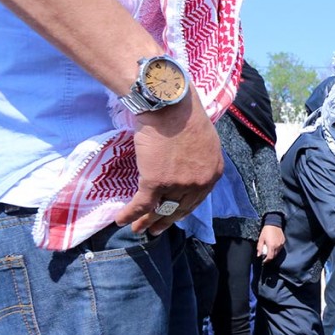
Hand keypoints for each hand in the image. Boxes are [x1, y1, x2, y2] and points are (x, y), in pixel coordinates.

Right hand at [115, 89, 223, 234]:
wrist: (168, 105)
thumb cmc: (183, 114)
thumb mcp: (204, 140)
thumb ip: (200, 157)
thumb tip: (189, 164)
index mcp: (213, 173)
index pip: (197, 199)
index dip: (183, 210)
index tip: (174, 216)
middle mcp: (199, 184)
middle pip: (180, 209)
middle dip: (166, 221)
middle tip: (156, 230)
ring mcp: (178, 185)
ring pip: (160, 210)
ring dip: (146, 222)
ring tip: (138, 230)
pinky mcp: (156, 182)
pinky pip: (141, 204)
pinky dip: (129, 214)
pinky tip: (121, 220)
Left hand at [257, 224, 284, 261]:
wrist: (274, 223)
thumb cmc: (266, 231)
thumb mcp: (261, 239)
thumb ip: (260, 248)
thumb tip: (259, 255)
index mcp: (271, 246)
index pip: (270, 257)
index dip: (267, 260)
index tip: (264, 261)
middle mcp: (277, 246)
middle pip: (274, 256)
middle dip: (270, 257)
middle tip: (265, 256)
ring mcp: (281, 244)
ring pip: (277, 252)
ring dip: (273, 253)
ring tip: (269, 251)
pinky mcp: (283, 242)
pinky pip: (280, 248)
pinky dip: (276, 249)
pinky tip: (273, 246)